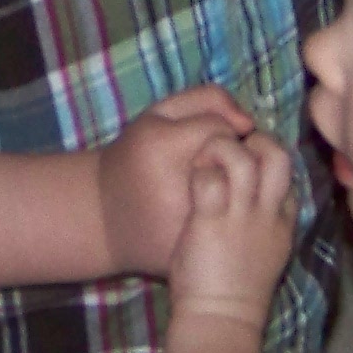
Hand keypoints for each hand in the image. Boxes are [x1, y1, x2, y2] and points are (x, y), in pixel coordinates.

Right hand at [98, 85, 255, 276]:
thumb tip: (248, 123)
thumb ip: (208, 100)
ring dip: (240, 186)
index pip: (222, 130)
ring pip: (243, 196)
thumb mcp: (160, 114)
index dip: (219, 129)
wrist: (104, 216)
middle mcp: (180, 191)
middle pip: (239, 163)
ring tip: (218, 185)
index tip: (203, 139)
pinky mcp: (196, 252)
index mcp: (166, 150)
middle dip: (233, 158)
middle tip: (214, 162)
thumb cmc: (137, 158)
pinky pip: (234, 225)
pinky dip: (233, 214)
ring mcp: (189, 228)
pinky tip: (212, 210)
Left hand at [170, 132, 297, 325]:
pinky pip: (208, 178)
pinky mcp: (210, 221)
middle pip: (278, 156)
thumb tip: (259, 199)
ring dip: (221, 149)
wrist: (220, 318)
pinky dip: (198, 170)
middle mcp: (267, 213)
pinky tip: (190, 179)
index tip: (248, 160)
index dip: (267, 157)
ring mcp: (241, 216)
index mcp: (283, 221)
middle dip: (255, 141)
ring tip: (205, 159)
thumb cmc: (236, 290)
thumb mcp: (269, 253)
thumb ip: (268, 223)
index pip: (288, 173)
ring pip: (242, 158)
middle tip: (231, 147)